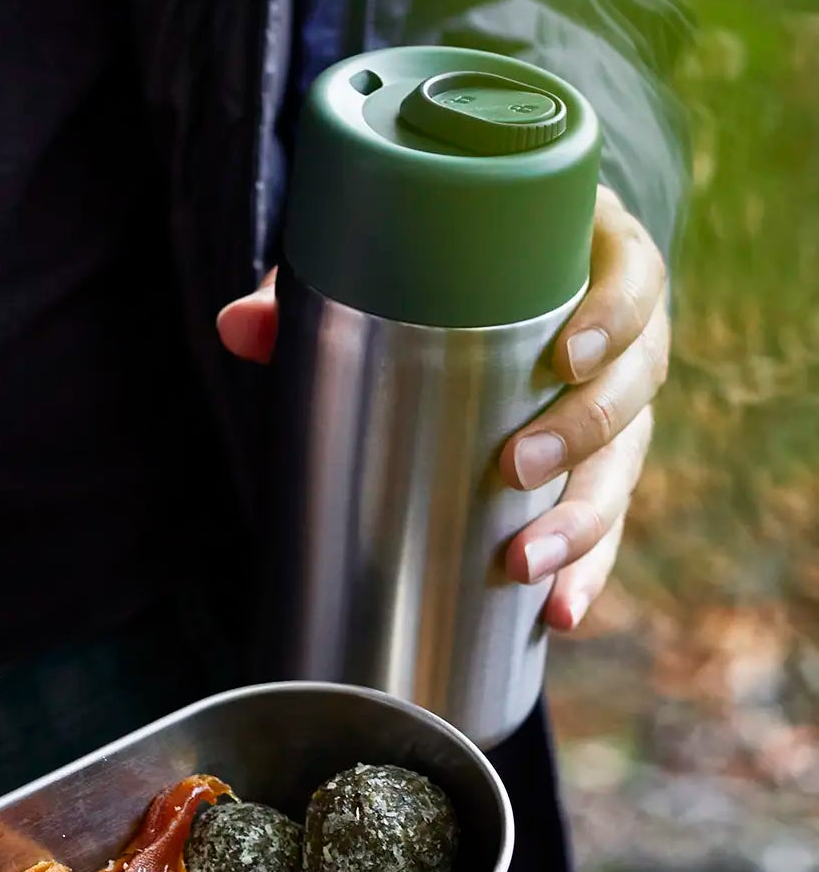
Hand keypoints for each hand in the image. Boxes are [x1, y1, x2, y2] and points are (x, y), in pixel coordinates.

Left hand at [216, 185, 669, 630]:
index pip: (634, 277)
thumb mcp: (385, 262)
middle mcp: (622, 335)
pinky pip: (608, 520)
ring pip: (625, 464)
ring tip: (527, 564)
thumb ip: (312, 289)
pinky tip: (559, 612)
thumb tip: (237, 326)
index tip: (569, 353)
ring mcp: (616, 405)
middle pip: (635, 384)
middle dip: (582, 434)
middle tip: (515, 468)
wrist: (478, 277)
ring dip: (586, 521)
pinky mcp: (600, 466)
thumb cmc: (439, 263)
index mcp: (591, 258)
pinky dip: (587, 569)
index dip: (615, 315)